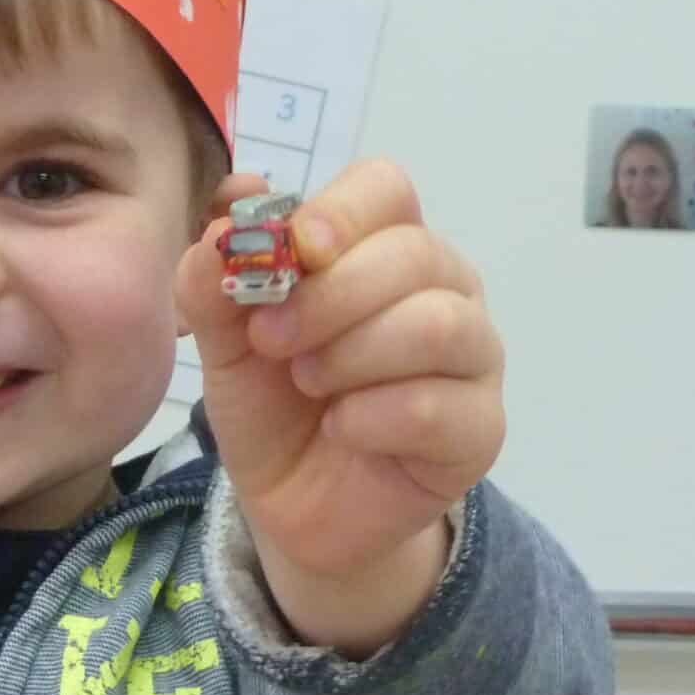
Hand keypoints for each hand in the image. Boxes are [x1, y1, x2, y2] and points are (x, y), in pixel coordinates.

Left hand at [177, 159, 503, 655]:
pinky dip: (369, 417)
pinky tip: (341, 429)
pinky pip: (435, 406)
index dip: (341, 211)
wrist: (295, 505)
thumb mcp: (226, 341)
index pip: (386, 189)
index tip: (298, 249)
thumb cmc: (275, 405)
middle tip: (270, 339)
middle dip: (328, 296)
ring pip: (436, 325)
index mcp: (386, 247)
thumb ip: (214, 281)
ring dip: (351, 354)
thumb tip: (223, 219)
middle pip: (414, 254)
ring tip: (309, 384)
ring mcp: (474, 358)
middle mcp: (446, 289)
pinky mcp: (480, 429)